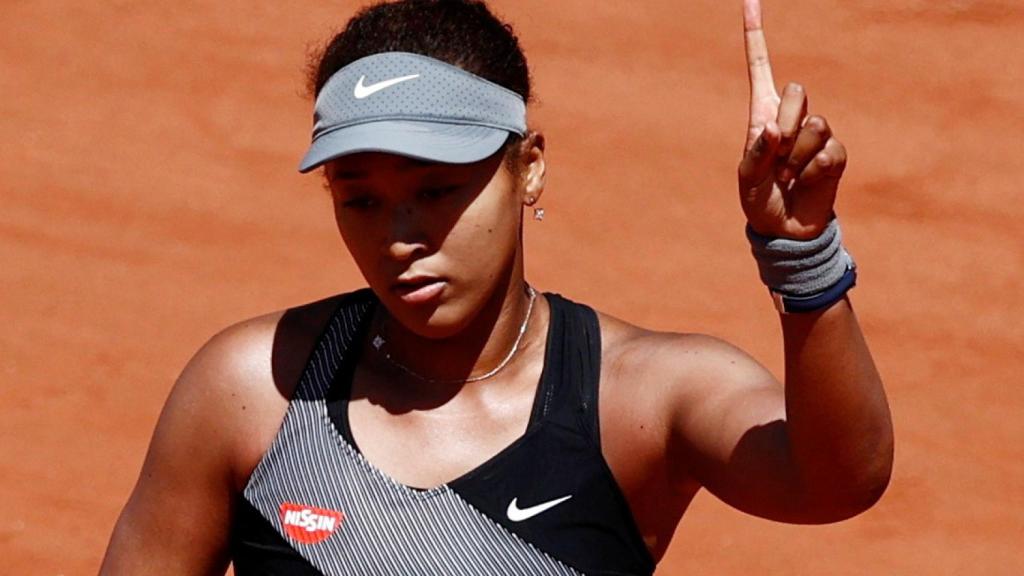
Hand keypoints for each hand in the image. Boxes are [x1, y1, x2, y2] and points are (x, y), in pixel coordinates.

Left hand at [738, 0, 846, 239]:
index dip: (754, 36)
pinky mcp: (835, 155)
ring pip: (816, 124)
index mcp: (762, 115)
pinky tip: (805, 184)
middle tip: (777, 157)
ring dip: (798, 156)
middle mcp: (791, 119)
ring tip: (788, 176)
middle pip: (797, 90)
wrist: (784, 230)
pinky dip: (812, 173)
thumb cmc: (759, 200)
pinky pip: (829, 152)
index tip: (750, 1)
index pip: (760, 68)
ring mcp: (816, 136)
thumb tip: (773, 128)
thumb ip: (756, 152)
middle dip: (786, 122)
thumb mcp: (747, 179)